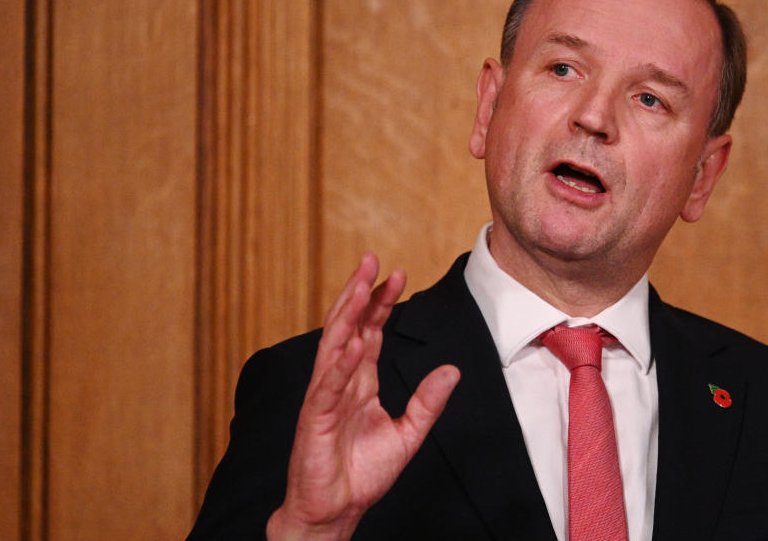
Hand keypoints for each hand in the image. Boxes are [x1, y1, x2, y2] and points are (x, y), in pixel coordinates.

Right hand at [266, 254, 459, 540]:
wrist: (335, 510)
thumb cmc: (362, 473)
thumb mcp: (408, 434)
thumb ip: (427, 402)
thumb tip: (452, 370)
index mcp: (359, 381)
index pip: (369, 331)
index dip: (381, 302)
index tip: (398, 275)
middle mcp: (339, 380)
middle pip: (348, 326)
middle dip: (359, 292)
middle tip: (371, 259)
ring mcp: (324, 396)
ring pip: (333, 345)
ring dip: (345, 313)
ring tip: (358, 285)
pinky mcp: (315, 418)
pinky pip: (327, 385)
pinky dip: (338, 363)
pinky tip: (351, 341)